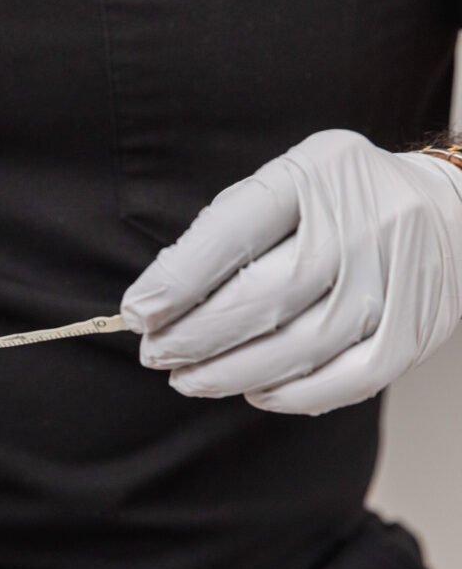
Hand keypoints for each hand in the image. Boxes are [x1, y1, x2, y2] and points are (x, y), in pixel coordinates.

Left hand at [121, 130, 461, 414]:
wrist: (449, 210)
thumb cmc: (338, 202)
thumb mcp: (286, 184)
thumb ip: (227, 230)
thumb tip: (158, 301)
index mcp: (316, 174)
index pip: (233, 230)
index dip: (178, 280)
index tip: (138, 313)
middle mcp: (363, 223)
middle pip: (264, 296)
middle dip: (195, 336)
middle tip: (155, 354)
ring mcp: (396, 280)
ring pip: (300, 345)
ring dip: (230, 372)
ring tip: (187, 380)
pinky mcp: (416, 330)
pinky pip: (347, 379)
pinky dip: (292, 395)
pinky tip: (254, 392)